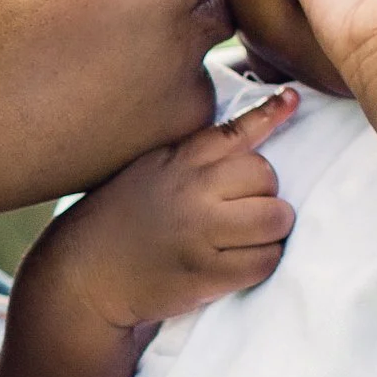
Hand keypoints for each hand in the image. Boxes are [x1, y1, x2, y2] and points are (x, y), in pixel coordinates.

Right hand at [36, 87, 299, 334]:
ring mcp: (200, 232)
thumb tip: (248, 132)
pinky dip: (260, 263)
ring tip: (243, 238)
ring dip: (269, 231)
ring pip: (276, 218)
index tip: (292, 100)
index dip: (269, 114)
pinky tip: (236, 264)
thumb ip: (192, 153)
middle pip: (267, 175)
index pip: (235, 131)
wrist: (84, 275)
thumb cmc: (120, 220)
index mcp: (177, 160)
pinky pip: (265, 261)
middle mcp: (190, 190)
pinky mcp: (207, 273)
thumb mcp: (148, 170)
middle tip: (241, 210)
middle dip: (264, 193)